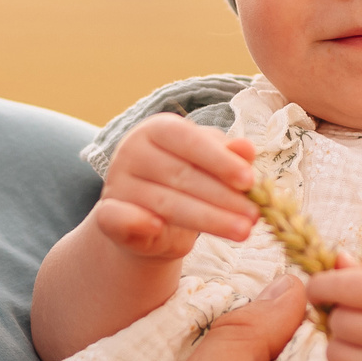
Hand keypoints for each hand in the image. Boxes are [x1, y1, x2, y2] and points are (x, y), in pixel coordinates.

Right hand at [93, 116, 258, 259]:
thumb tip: (247, 149)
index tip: (249, 181)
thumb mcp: (211, 166)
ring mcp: (117, 183)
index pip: (188, 140)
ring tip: (243, 231)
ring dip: (208, 219)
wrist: (150, 222)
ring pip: (165, 203)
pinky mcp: (106, 214)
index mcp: (157, 129)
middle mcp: (132, 151)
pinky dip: (136, 223)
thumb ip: (228, 157)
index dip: (220, 160)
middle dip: (223, 198)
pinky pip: (118, 218)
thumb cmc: (187, 184)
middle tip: (255, 216)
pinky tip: (157, 229)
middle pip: (182, 175)